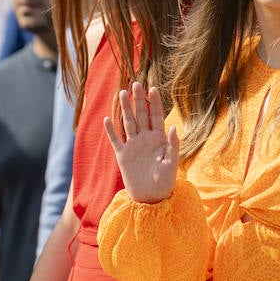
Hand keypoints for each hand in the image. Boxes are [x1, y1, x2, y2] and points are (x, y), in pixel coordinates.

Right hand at [103, 83, 178, 203]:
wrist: (151, 197)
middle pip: (141, 115)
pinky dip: (111, 130)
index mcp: (158, 139)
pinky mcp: (122, 155)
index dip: (154, 103)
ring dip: (125, 109)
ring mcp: (133, 145)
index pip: (156, 116)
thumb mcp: (172, 164)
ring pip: (128, 123)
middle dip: (138, 100)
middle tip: (136, 83)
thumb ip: (172, 146)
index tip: (153, 88)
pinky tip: (107, 119)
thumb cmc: (165, 182)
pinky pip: (115, 140)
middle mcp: (145, 139)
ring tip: (122, 92)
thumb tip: (173, 127)